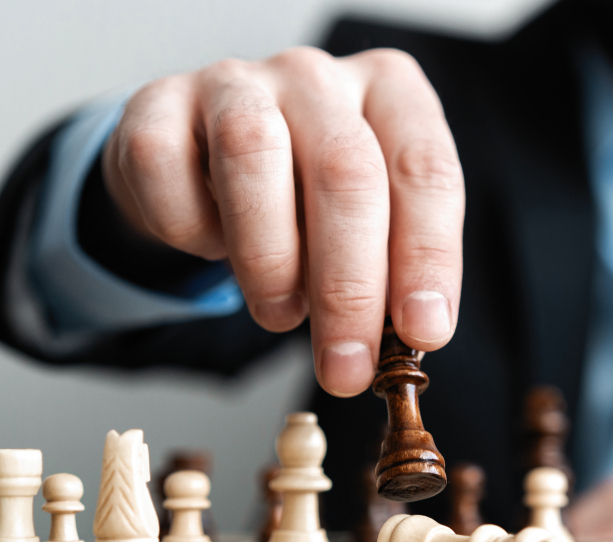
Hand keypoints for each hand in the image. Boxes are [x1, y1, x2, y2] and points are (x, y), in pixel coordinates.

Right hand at [102, 47, 464, 395]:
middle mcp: (318, 77)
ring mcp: (236, 82)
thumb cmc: (305, 200)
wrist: (206, 161)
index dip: (427, 256)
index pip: (425, 170)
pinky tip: (212, 248)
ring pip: (253, 158)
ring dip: (271, 262)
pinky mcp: (158, 104)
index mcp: (389, 93)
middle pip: (346, 171)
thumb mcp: (368, 225)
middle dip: (350, 287)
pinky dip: (191, 232)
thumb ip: (394, 269)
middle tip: (346, 366)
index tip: (423, 331)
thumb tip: (415, 336)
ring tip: (280, 315)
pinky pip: (168, 172)